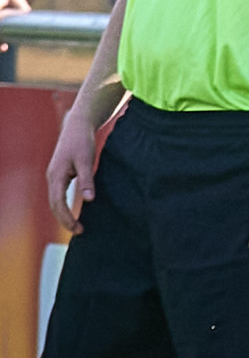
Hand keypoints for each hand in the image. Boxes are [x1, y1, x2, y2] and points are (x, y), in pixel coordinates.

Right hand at [45, 112, 97, 233]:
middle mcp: (52, 178)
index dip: (66, 218)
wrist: (77, 126)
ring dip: (64, 214)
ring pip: (56, 201)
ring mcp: (55, 177)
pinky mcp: (60, 175)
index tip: (78, 229)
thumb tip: (88, 200)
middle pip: (54, 205)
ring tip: (77, 226)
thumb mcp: (87, 160)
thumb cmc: (82, 141)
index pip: (58, 203)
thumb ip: (86, 180)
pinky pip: (60, 195)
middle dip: (65, 220)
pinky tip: (75, 212)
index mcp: (56, 176)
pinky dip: (65, 206)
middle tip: (80, 231)